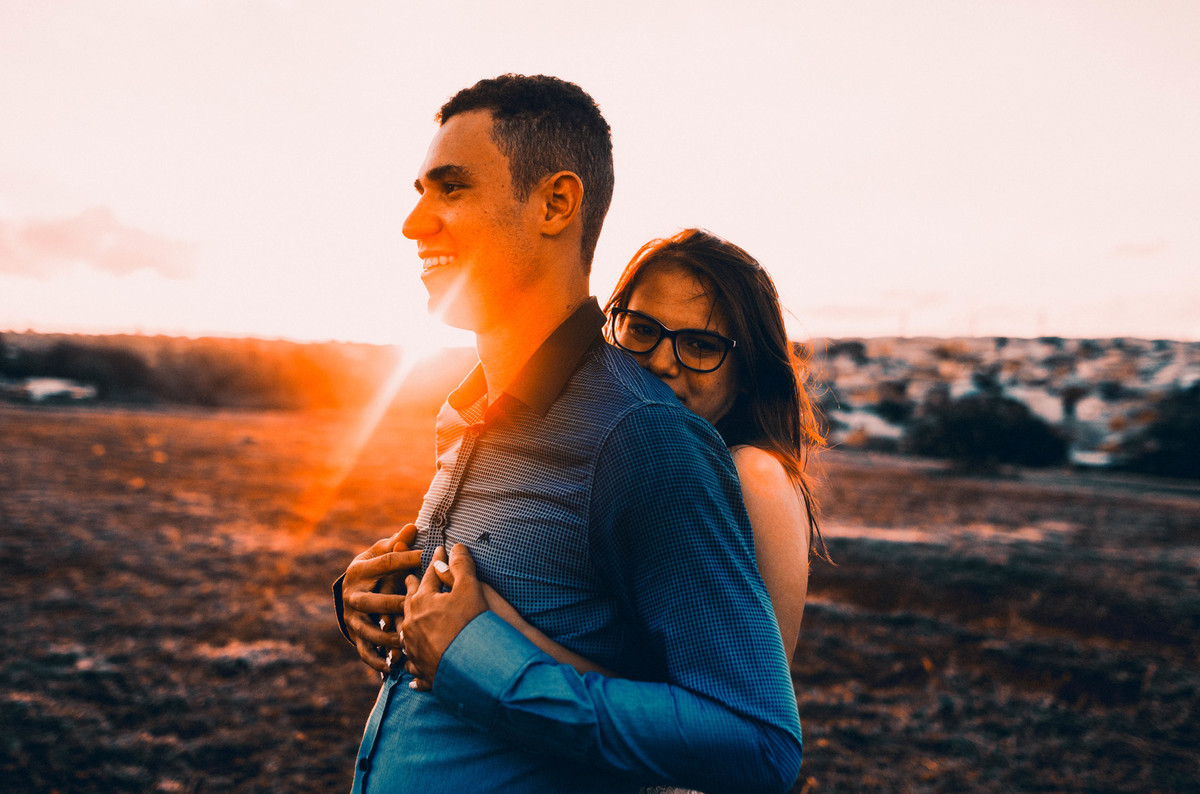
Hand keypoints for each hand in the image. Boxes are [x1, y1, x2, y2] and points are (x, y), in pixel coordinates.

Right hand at [341, 524, 421, 672]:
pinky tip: (392, 666)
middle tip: (416, 607)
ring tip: (408, 640)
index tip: (426, 556)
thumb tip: (413, 527)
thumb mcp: (382, 551)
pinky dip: (377, 660)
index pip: (383, 564)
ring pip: (368, 630)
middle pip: (372, 601)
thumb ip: (397, 543)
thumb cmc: (376, 566)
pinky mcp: (354, 636)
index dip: (404, 560)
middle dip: (394, 604)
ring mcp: (351, 618)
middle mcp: (352, 595)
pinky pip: (364, 651)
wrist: (351, 588)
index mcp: (359, 570)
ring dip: (388, 637)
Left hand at [401, 544, 486, 687]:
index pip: (430, 575)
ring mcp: (414, 649)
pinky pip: (413, 663)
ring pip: (406, 633)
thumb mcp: (471, 588)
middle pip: (411, 602)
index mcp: (421, 602)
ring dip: (408, 623)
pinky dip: (412, 660)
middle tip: (409, 579)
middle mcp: (412, 625)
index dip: (437, 561)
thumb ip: (461, 566)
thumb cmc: (473, 624)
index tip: (439, 550)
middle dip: (412, 589)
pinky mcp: (422, 670)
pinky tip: (410, 663)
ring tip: (408, 619)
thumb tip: (455, 547)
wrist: (477, 667)